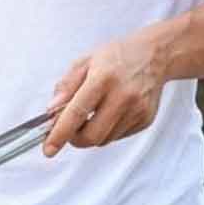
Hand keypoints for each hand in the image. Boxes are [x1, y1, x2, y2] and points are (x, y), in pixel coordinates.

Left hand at [43, 29, 170, 155]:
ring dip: (91, 134)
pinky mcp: (146, 120)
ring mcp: (137, 110)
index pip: (77, 113)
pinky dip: (107, 131)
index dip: (60, 134)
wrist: (154, 55)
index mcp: (103, 78)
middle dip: (74, 139)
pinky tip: (110, 113)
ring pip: (104, 139)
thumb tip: (51, 111)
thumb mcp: (84, 62)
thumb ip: (65, 86)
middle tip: (69, 130)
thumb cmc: (116, 57)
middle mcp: (123, 96)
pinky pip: (118, 136)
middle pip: (92, 135)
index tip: (48, 149)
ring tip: (93, 114)